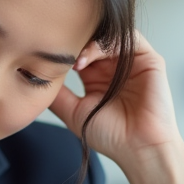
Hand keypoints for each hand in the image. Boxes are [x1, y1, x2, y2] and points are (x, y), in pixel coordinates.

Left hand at [48, 30, 181, 166]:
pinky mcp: (149, 60)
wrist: (139, 148)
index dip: (65, 48)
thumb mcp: (74, 112)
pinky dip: (108, 42)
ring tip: (75, 60)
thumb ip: (57, 95)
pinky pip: (130, 39)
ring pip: (109, 35)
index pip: (78, 50)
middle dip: (76, 40)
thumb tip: (34, 78)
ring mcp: (131, 62)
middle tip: (59, 48)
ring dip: (89, 42)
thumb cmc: (111, 136)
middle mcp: (113, 66)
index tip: (47, 54)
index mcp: (96, 76)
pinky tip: (90, 57)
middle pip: (94, 38)